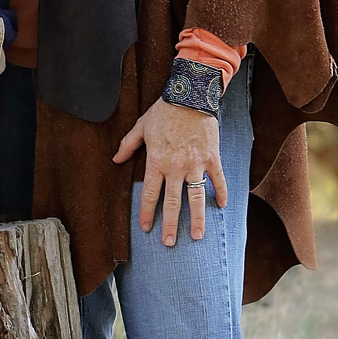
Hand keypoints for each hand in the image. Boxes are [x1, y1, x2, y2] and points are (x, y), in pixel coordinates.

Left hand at [114, 97, 226, 246]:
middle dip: (171, 225)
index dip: (147, 212)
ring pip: (196, 197)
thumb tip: (115, 159)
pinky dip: (221, 192)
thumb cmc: (163, 111)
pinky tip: (221, 206)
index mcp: (156, 161)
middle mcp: (175, 167)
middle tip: (169, 243)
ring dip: (197, 218)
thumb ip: (128, 145)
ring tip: (198, 236)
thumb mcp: (141, 126)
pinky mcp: (212, 157)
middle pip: (173, 202)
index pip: (149, 194)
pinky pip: (217, 179)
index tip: (146, 227)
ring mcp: (195, 163)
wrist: (190, 95)